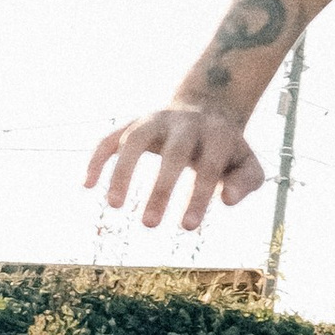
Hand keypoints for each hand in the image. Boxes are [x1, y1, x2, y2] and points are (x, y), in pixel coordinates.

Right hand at [86, 102, 265, 234]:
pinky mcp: (133, 122)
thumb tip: (227, 200)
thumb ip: (246, 182)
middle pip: (172, 153)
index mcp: (216, 133)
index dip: (198, 195)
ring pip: (134, 139)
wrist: (207, 107)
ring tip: (114, 206)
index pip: (208, 165)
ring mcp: (155, 120)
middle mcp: (184, 123)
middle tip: (149, 225)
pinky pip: (111, 137)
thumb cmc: (227, 150)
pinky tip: (87, 184)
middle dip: (160, 188)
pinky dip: (97, 157)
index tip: (187, 227)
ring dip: (122, 170)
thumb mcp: (247, 164)